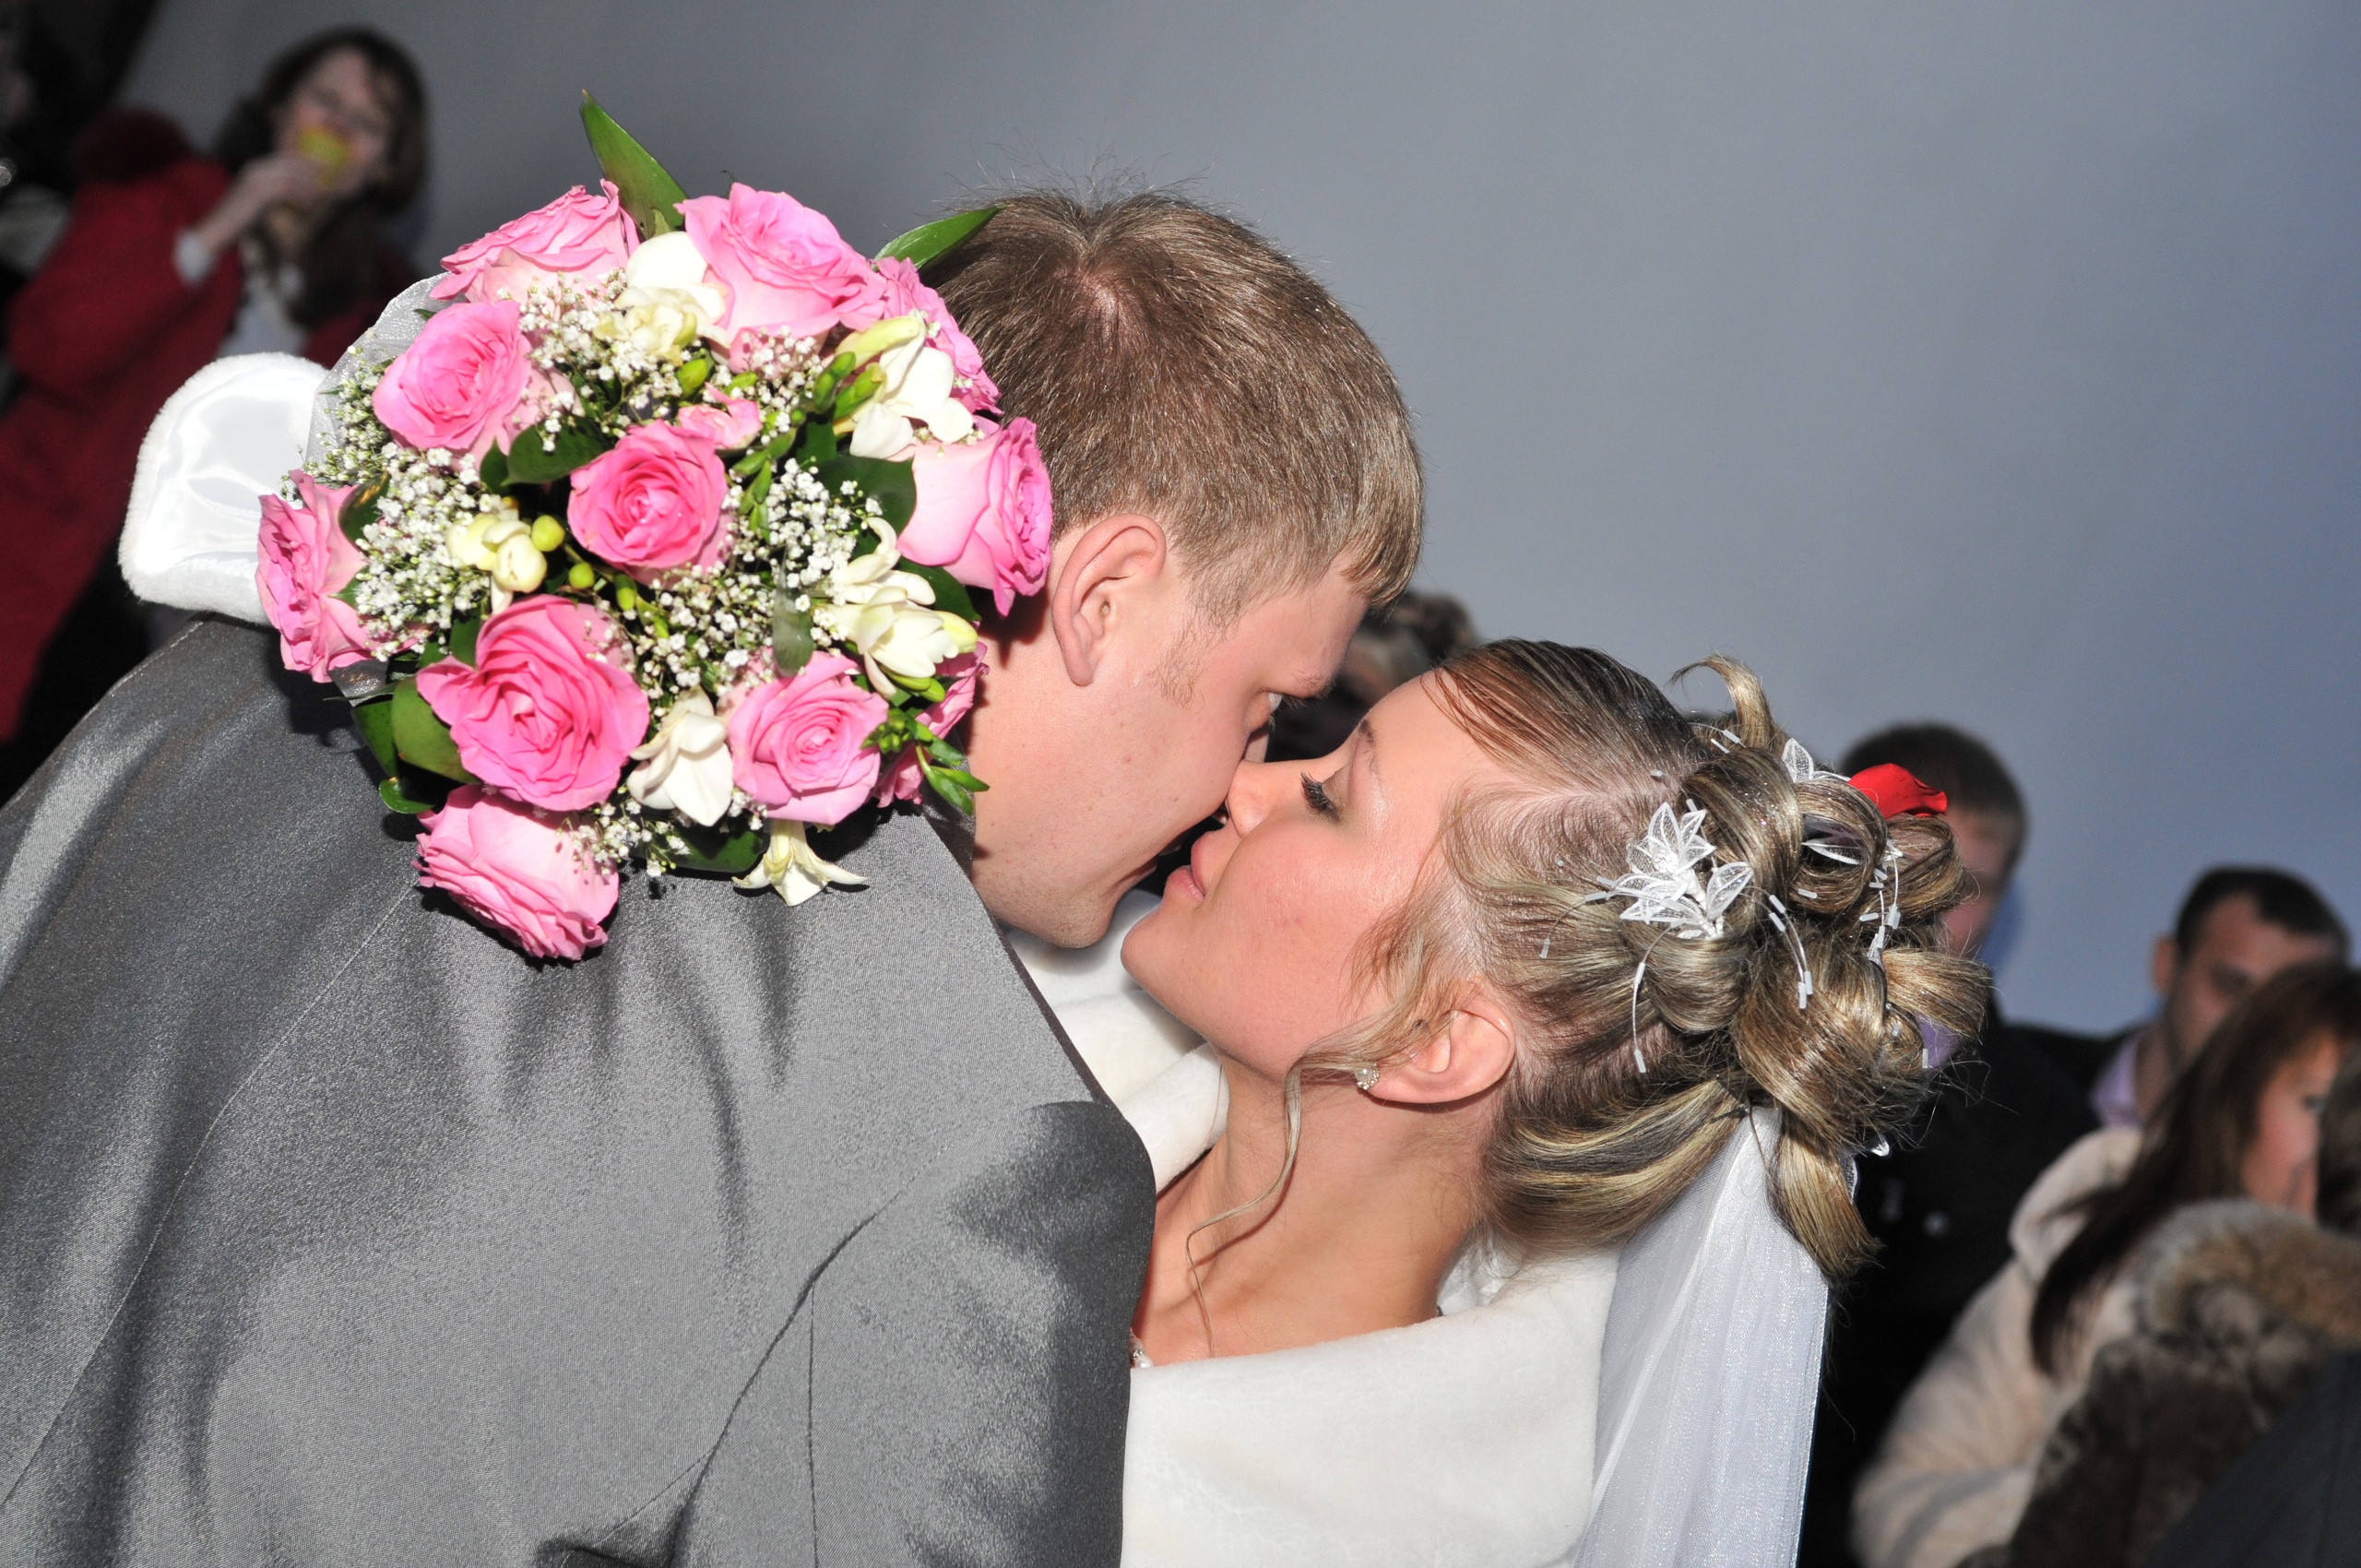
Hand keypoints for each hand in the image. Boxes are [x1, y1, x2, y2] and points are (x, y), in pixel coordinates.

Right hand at [187, 153, 325, 259]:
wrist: (218, 229)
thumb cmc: (240, 220)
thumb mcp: (261, 203)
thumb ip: (277, 195)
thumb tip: (300, 196)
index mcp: (255, 169)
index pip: (284, 157)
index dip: (305, 160)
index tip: (324, 166)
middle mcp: (255, 169)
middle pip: (289, 161)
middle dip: (311, 168)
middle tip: (328, 176)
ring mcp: (255, 180)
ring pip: (290, 174)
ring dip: (307, 183)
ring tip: (320, 194)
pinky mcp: (257, 194)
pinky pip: (285, 189)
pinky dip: (299, 195)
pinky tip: (307, 205)